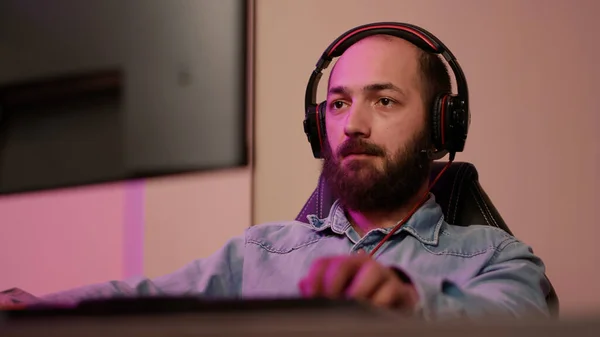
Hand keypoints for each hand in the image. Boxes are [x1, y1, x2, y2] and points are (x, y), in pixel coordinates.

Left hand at [298, 253, 418, 310]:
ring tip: (352, 306)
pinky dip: (378, 302)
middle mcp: (362, 263)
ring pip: (371, 272)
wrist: (396, 302)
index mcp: (343, 263)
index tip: (312, 298)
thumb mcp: (340, 292)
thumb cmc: (361, 296)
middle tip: (331, 302)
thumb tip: (302, 285)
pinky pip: (389, 291)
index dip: (314, 279)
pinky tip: (370, 313)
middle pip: (344, 263)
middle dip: (333, 283)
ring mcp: (382, 273)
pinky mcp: (399, 288)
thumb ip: (320, 288)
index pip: (323, 263)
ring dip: (358, 291)